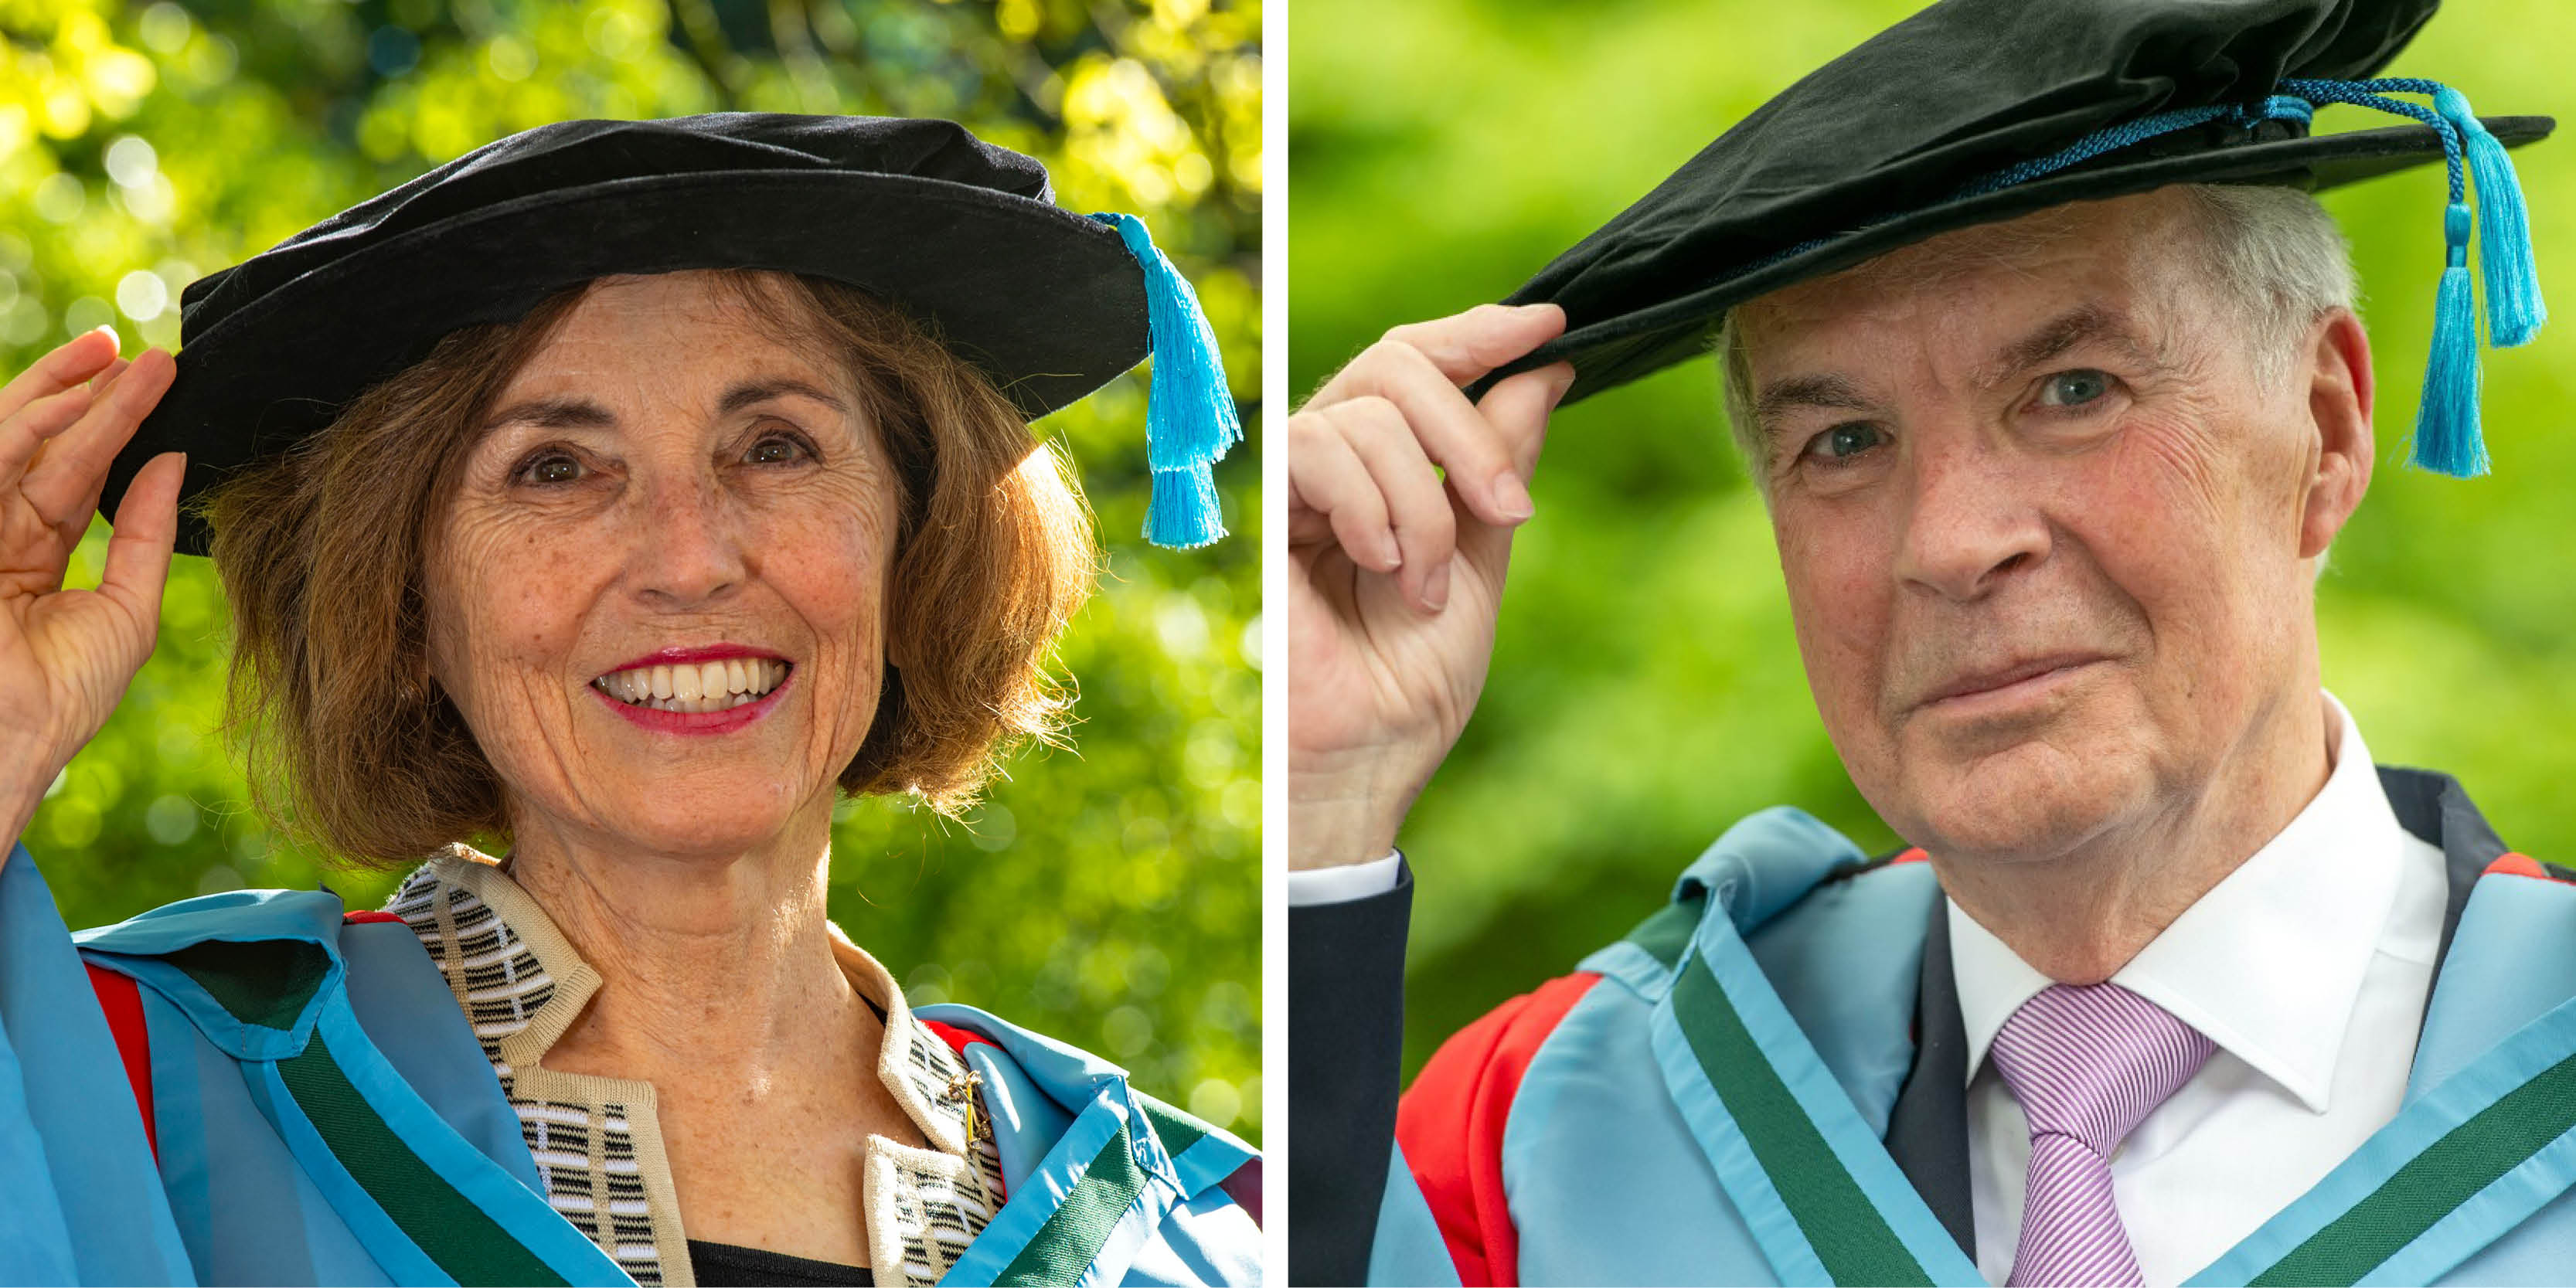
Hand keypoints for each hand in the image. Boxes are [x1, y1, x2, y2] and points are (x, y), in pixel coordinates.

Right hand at [0, 328, 183, 859]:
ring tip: (118, 359)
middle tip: (145, 356)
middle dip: (90, 397)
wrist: (6, 743)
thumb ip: (145, 534)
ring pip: (16, 444)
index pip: (76, 476)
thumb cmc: (62, 698)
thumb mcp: (126, 610)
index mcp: (31, 559)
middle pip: (44, 448)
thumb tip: (172, 463)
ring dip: (66, 397)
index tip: (160, 385)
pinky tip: (76, 402)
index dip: (115, 429)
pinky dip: (31, 432)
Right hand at [1286, 303, 1575, 868]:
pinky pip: (1318, 448)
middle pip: (1399, 364)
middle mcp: (1337, 463)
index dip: (1481, 332)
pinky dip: (1369, 505)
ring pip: (1368, 412)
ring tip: (1424, 586)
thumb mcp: (1485, 554)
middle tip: (1509, 507)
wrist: (1368, 757)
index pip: (1422, 363)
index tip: (1551, 327)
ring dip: (1420, 502)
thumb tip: (1543, 372)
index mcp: (1389, 468)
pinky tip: (1380, 566)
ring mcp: (1296, 485)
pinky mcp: (1260, 512)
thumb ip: (1500, 464)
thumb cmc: (1414, 680)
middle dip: (1467, 431)